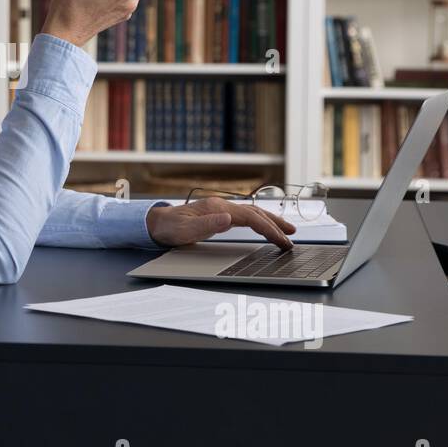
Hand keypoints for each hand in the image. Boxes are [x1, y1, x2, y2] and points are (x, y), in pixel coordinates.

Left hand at [146, 197, 295, 249]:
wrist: (156, 223)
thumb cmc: (169, 229)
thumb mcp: (185, 231)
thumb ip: (206, 225)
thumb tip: (229, 219)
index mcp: (217, 208)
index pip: (251, 218)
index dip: (269, 229)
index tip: (283, 241)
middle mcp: (222, 205)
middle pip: (255, 213)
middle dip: (276, 224)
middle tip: (292, 237)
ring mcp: (220, 208)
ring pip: (252, 212)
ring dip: (270, 221)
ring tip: (286, 230)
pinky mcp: (218, 214)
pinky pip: (245, 216)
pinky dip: (259, 221)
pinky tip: (263, 226)